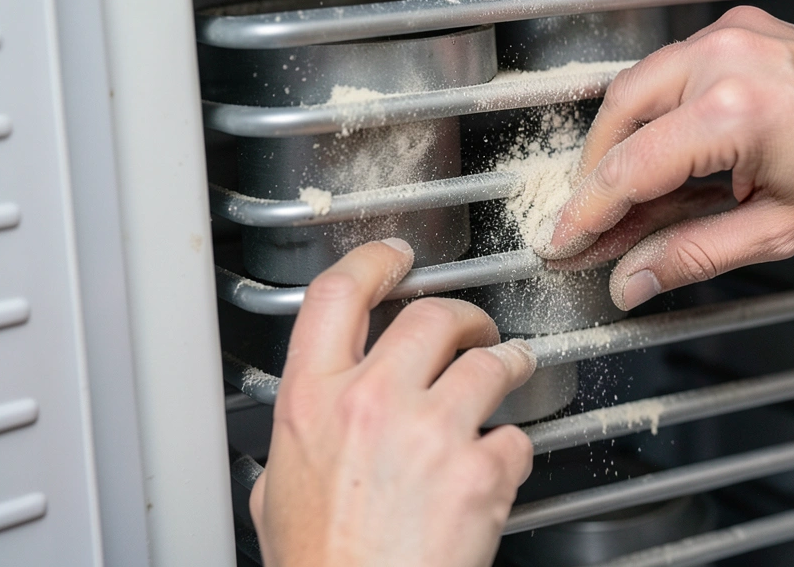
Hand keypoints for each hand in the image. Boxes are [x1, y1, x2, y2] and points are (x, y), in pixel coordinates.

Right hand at [250, 238, 536, 566]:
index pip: (338, 294)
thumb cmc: (320, 564)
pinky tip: (500, 463)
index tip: (398, 257)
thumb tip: (306, 429)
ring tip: (514, 371)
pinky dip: (515, 448)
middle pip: (433, 315)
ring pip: (492, 362)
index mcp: (313, 401)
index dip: (374, 260)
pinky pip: (517, 436)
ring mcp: (433, 434)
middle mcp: (372, 404)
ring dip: (510, 363)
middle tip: (475, 329)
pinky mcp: (482, 472)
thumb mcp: (276, 493)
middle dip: (464, 316)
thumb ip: (295, 441)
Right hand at [540, 5, 793, 308]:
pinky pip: (669, 69)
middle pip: (617, 116)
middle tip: (588, 224)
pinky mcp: (735, 28)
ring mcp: (728, 35)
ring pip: (636, 86)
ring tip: (623, 195)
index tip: (562, 242)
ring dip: (618, 140)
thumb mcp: (780, 230)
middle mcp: (723, 59)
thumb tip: (632, 280)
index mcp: (735, 112)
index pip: (630, 168)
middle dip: (593, 174)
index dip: (587, 213)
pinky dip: (652, 110)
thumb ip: (694, 255)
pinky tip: (661, 151)